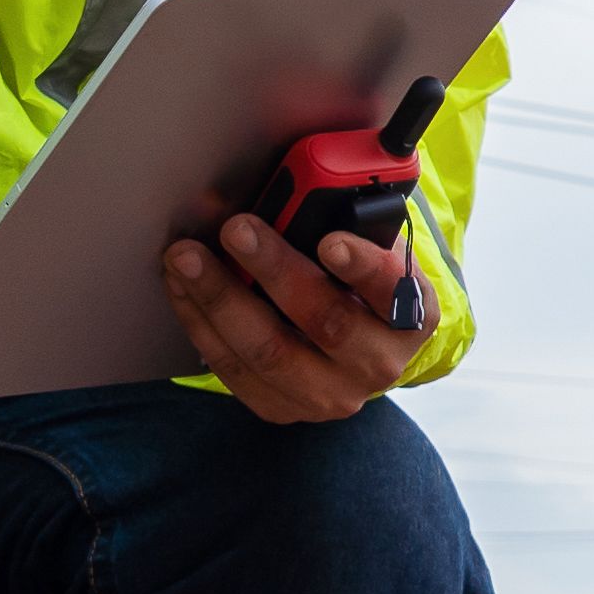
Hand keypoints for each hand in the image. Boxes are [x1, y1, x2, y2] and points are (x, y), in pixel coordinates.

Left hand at [166, 214, 423, 422]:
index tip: (330, 240)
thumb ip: (346, 220)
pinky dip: (202, 325)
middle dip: (274, 270)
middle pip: (325, 322)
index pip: (393, 291)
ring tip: (187, 257)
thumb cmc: (357, 281)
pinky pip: (234, 370)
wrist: (358, 346)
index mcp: (411, 315)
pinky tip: (182, 288)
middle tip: (236, 229)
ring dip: (221, 299)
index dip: (362, 266)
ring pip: (269, 353)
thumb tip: (295, 185)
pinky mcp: (283, 407)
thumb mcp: (371, 248)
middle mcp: (376, 362)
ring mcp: (329, 394)